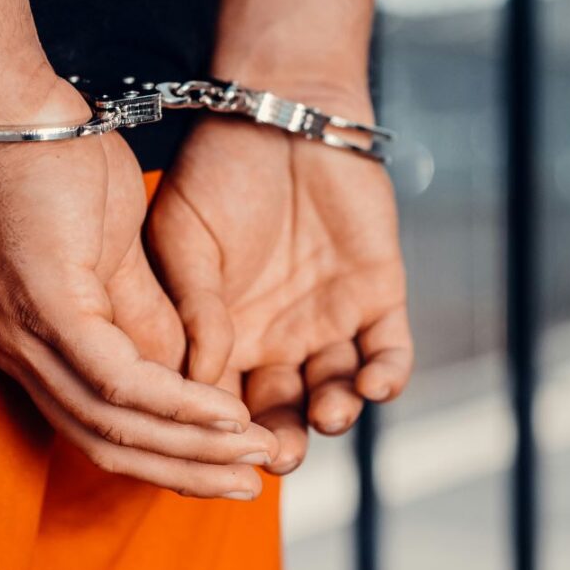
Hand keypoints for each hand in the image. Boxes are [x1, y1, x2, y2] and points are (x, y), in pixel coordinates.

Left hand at [0, 77, 277, 498]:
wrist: (12, 111)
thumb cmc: (56, 172)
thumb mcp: (111, 256)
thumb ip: (140, 316)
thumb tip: (177, 371)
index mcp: (35, 346)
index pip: (100, 431)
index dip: (166, 458)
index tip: (224, 470)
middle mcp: (24, 356)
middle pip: (107, 447)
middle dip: (185, 474)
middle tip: (249, 490)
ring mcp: (29, 338)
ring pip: (114, 427)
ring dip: (191, 449)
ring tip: (252, 457)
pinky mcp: (47, 308)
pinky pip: (118, 379)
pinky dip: (175, 404)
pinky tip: (223, 414)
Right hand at [147, 90, 412, 474]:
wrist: (280, 113)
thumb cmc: (218, 173)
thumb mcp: (182, 239)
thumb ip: (190, 308)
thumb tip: (197, 379)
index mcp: (222, 333)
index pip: (220, 401)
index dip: (220, 432)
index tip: (222, 452)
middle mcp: (275, 337)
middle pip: (280, 408)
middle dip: (282, 439)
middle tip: (280, 457)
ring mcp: (328, 318)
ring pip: (336, 388)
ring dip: (335, 412)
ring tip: (327, 414)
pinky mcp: (377, 295)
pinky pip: (388, 349)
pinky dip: (386, 374)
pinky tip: (375, 385)